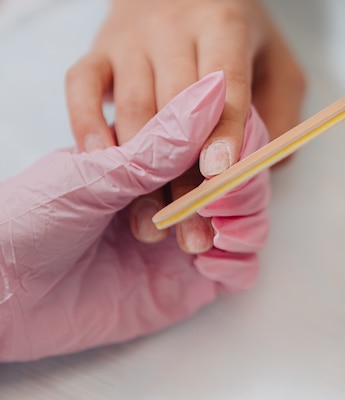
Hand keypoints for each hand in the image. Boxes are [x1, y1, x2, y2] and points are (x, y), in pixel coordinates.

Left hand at [0, 72, 269, 360]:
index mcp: (156, 154)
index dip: (235, 140)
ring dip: (238, 222)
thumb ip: (159, 140)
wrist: (6, 294)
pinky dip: (239, 261)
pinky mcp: (195, 280)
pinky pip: (242, 266)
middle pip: (242, 175)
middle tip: (204, 204)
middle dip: (233, 187)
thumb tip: (214, 89)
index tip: (220, 159)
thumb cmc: (34, 221)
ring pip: (250, 217)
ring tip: (192, 239)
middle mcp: (180, 190)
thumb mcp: (95, 173)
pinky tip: (207, 263)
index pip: (221, 133)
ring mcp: (191, 234)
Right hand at [65, 0, 303, 251]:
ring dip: (141, 174)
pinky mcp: (96, 51)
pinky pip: (80, 88)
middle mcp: (171, 28)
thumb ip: (280, 116)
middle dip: (184, 177)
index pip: (225, 85)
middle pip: (175, 110)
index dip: (224, 131)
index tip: (220, 175)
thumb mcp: (277, 66)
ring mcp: (128, 40)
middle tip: (193, 231)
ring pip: (131, 110)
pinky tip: (102, 168)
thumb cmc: (237, 37)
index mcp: (223, 25)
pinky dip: (86, 128)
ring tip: (154, 225)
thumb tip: (260, 172)